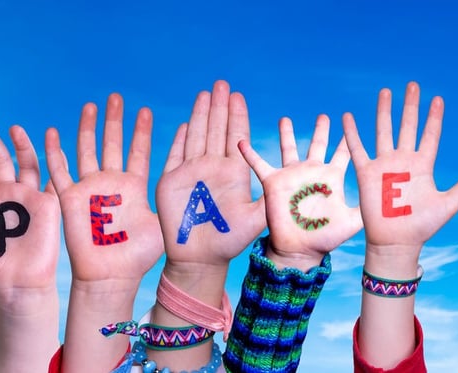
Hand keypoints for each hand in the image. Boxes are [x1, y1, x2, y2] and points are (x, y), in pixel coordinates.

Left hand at [0, 125, 60, 372]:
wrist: (18, 284)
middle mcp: (7, 195)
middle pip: (0, 160)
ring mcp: (29, 198)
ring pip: (27, 163)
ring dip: (21, 145)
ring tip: (13, 128)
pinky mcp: (49, 205)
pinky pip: (53, 178)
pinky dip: (55, 159)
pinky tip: (53, 142)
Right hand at [45, 93, 162, 283]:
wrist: (112, 275)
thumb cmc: (138, 256)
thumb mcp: (161, 223)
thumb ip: (171, 201)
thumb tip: (195, 186)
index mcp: (134, 186)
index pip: (139, 151)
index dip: (141, 131)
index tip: (145, 110)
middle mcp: (112, 182)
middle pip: (112, 143)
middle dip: (115, 120)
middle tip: (117, 97)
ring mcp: (90, 188)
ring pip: (87, 150)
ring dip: (88, 128)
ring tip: (91, 105)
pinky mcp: (70, 198)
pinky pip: (59, 171)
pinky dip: (54, 152)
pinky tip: (52, 132)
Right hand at [155, 80, 264, 269]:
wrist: (199, 258)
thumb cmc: (229, 241)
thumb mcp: (255, 219)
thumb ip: (267, 199)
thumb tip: (286, 182)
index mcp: (233, 172)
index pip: (235, 136)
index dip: (237, 115)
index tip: (239, 95)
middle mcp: (212, 167)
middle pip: (216, 129)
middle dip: (219, 106)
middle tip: (223, 83)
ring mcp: (191, 172)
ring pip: (197, 136)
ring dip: (201, 114)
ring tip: (206, 93)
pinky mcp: (171, 181)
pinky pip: (175, 154)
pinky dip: (180, 138)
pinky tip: (186, 123)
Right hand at [238, 115, 361, 269]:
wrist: (300, 249)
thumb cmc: (326, 238)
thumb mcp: (352, 222)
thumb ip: (366, 207)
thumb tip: (386, 198)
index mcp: (332, 178)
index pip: (342, 153)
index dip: (346, 139)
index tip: (351, 121)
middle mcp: (312, 172)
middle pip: (317, 144)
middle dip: (321, 130)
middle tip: (324, 116)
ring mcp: (292, 176)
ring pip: (289, 148)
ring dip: (286, 134)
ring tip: (285, 119)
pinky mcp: (274, 183)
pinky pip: (259, 164)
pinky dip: (250, 153)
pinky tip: (242, 142)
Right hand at [343, 82, 457, 260]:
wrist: (396, 242)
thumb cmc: (422, 227)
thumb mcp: (447, 205)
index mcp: (423, 166)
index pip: (429, 135)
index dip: (433, 118)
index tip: (437, 99)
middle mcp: (403, 161)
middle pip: (407, 126)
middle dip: (409, 106)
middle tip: (412, 85)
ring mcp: (384, 165)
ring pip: (383, 131)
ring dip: (384, 111)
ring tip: (385, 91)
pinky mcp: (366, 173)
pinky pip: (357, 149)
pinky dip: (352, 133)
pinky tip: (347, 117)